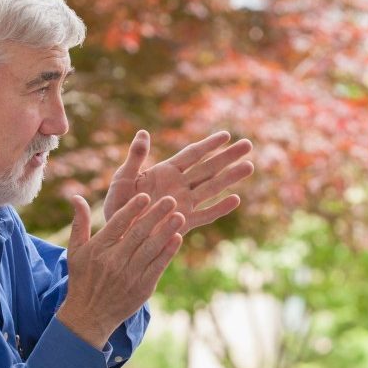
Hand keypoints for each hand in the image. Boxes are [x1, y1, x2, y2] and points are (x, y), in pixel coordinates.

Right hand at [58, 193, 184, 346]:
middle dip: (155, 215)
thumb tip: (77, 197)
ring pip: (150, 249)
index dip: (132, 209)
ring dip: (166, 231)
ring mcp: (130, 275)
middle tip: (171, 200)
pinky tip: (177, 239)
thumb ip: (80, 223)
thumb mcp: (75, 251)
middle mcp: (114, 261)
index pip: (118, 224)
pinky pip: (158, 266)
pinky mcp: (142, 288)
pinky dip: (167, 253)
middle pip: (138, 234)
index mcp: (98, 249)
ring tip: (179, 216)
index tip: (145, 195)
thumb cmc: (82, 278)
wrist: (89, 316)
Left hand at [104, 130, 253, 233]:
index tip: (227, 135)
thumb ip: (135, 158)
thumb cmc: (117, 205)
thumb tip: (143, 133)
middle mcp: (179, 186)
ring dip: (230, 178)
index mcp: (166, 172)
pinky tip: (236, 200)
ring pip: (212, 188)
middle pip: (208, 168)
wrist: (117, 234)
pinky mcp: (183, 223)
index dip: (209, 145)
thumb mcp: (123, 178)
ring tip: (249, 166)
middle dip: (228, 157)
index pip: (192, 155)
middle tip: (248, 145)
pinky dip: (220, 209)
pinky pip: (205, 215)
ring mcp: (184, 204)